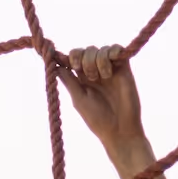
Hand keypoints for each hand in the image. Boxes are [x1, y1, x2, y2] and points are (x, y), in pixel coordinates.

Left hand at [60, 45, 147, 163]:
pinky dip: (113, 52)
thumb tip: (53, 65)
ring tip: (104, 77)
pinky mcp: (124, 68)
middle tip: (91, 76)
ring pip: (101, 49)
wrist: (120, 129)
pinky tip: (111, 69)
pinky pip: (117, 49)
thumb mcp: (79, 99)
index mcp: (82, 79)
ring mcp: (110, 69)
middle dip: (85, 59)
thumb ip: (68, 81)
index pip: (74, 58)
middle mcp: (96, 71)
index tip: (72, 64)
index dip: (71, 57)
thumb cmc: (97, 119)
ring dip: (99, 60)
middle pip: (87, 50)